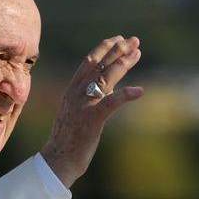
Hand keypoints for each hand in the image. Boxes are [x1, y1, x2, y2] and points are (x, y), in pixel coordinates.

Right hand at [41, 36, 143, 186]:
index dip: (105, 48)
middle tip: (134, 40)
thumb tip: (107, 88)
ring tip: (138, 53)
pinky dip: (126, 95)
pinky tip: (140, 90)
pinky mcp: (92, 119)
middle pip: (100, 64)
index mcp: (72, 90)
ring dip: (124, 63)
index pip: (89, 62)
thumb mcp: (77, 112)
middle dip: (118, 50)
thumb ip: (89, 98)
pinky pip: (111, 103)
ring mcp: (84, 105)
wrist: (58, 159)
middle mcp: (77, 93)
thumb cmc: (69, 139)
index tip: (119, 39)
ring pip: (106, 77)